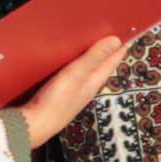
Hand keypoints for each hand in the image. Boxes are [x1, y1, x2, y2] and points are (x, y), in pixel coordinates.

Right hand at [10, 36, 129, 147]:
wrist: (33, 126)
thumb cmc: (56, 101)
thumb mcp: (76, 75)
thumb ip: (94, 58)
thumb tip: (116, 41)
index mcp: (93, 83)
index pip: (110, 63)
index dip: (118, 49)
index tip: (127, 35)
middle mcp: (86, 89)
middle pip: (100, 68)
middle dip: (105, 53)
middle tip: (111, 37)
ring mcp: (72, 94)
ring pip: (86, 73)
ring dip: (90, 59)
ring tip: (91, 46)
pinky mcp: (57, 96)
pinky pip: (71, 77)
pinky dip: (74, 67)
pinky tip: (67, 64)